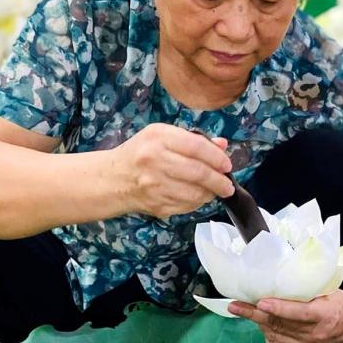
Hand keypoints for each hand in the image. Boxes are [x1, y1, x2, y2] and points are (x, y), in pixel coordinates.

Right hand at [116, 124, 234, 219]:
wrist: (114, 179)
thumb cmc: (142, 153)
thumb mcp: (162, 136)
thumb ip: (194, 139)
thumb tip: (222, 145)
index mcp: (158, 138)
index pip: (196, 146)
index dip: (217, 157)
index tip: (227, 165)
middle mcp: (155, 161)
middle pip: (197, 172)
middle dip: (219, 180)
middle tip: (228, 185)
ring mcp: (155, 186)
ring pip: (194, 193)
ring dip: (210, 194)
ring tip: (216, 191)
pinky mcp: (157, 205)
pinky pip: (186, 206)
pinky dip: (198, 203)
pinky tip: (199, 197)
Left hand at [229, 291, 342, 342]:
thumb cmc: (340, 300)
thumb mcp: (330, 289)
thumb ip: (307, 289)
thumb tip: (276, 279)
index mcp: (326, 314)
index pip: (299, 313)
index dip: (279, 308)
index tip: (261, 303)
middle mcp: (317, 335)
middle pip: (281, 325)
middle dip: (254, 314)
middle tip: (235, 306)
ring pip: (276, 337)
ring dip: (259, 324)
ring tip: (246, 311)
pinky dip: (268, 338)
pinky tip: (264, 328)